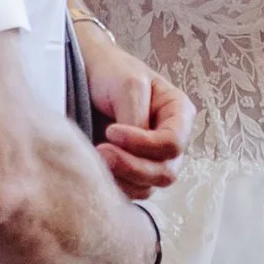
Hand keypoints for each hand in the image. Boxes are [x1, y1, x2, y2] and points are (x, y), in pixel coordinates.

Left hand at [83, 32, 194, 199]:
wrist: (84, 72)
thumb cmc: (111, 71)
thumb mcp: (129, 85)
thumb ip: (136, 118)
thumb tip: (134, 152)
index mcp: (178, 113)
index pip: (173, 143)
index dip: (144, 144)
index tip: (111, 131)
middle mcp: (170, 139)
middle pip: (165, 172)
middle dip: (132, 166)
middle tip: (100, 150)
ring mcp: (152, 158)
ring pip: (148, 186)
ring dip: (121, 178)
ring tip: (94, 157)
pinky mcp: (132, 170)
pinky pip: (131, 191)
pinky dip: (114, 185)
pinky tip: (96, 167)